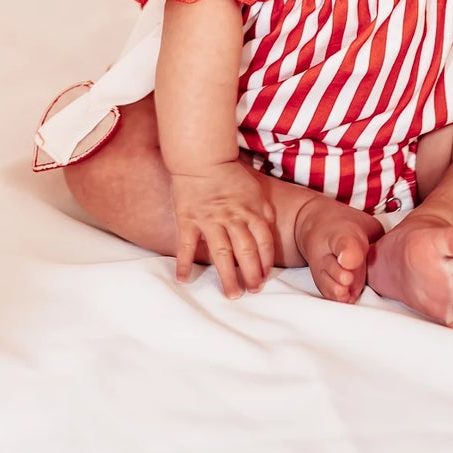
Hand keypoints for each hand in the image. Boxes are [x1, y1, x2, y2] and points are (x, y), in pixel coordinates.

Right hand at [170, 161, 275, 297]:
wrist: (202, 157)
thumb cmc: (230, 173)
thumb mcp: (256, 189)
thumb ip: (264, 211)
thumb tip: (269, 229)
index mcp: (251, 211)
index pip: (264, 243)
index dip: (266, 262)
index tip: (264, 277)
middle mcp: (232, 218)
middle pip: (246, 253)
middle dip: (251, 275)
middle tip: (252, 291)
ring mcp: (209, 221)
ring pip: (221, 254)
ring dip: (227, 277)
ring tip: (231, 295)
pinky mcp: (188, 219)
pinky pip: (185, 245)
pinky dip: (183, 263)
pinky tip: (183, 279)